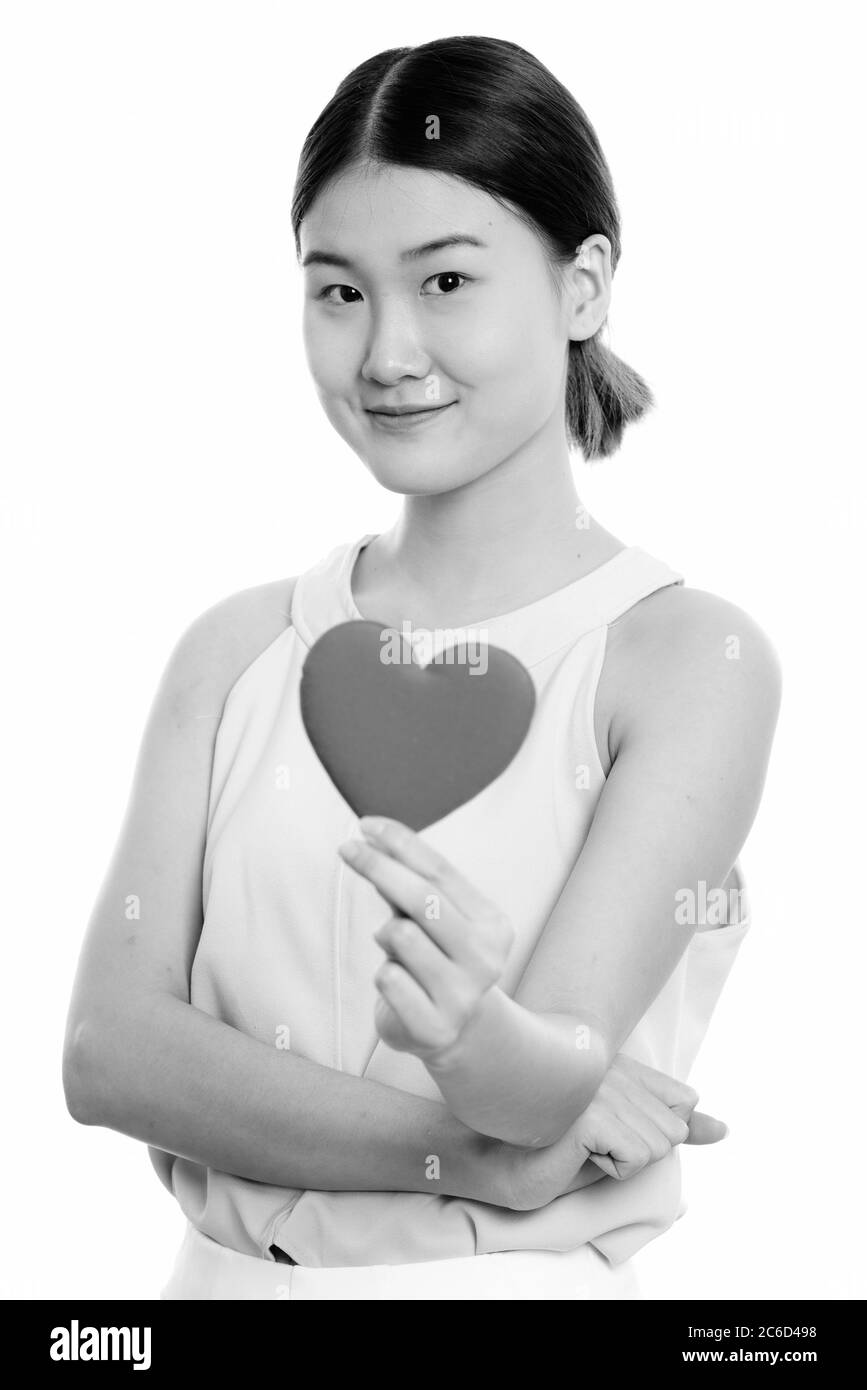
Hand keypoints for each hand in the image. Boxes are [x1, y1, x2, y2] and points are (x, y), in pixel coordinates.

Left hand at [337, 817, 514, 1061]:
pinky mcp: (434, 1027)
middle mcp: (486, 959)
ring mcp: (463, 996)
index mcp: (493, 925)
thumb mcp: (431, 921)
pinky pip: (387, 978)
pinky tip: (398, 986)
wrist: (455, 1035)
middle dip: (379, 866)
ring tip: (396, 954)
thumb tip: (374, 840)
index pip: (442, 871)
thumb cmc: (435, 961)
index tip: (365, 824)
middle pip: (423, 897)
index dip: (401, 843)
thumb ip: (409, 887)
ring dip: (385, 936)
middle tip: (346, 848)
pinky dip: (383, 974)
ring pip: (400, 936)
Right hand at [502, 1054, 727, 1210]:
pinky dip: (610, 1168)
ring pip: (657, 1147)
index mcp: (619, 1063)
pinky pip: (636, 1158)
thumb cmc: (552, 1146)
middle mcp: (612, 1067)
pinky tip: (574, 1151)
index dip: (656, 1128)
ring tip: (576, 1144)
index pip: (682, 1101)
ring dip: (620, 1161)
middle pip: (673, 1131)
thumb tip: (725, 1128)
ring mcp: (601, 1087)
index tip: (610, 1129)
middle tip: (586, 1142)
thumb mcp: (619, 1132)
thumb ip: (671, 1124)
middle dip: (636, 1150)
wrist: (492, 1153)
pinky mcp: (590, 1112)